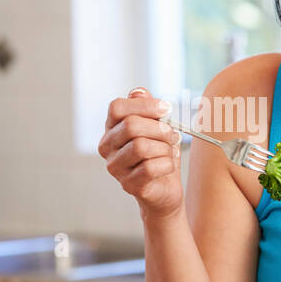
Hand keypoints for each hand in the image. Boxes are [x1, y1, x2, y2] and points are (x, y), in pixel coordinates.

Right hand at [99, 86, 183, 219]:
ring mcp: (115, 168)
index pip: (117, 107)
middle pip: (131, 126)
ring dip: (164, 148)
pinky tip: (168, 166)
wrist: (165, 189)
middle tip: (173, 135)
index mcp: (111, 128)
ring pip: (141, 147)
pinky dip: (167, 164)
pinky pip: (150, 168)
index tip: (167, 109)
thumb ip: (147, 108)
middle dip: (159, 128)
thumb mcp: (157, 127)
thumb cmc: (159, 154)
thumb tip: (139, 92)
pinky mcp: (128, 185)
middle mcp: (107, 147)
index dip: (144, 105)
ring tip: (170, 152)